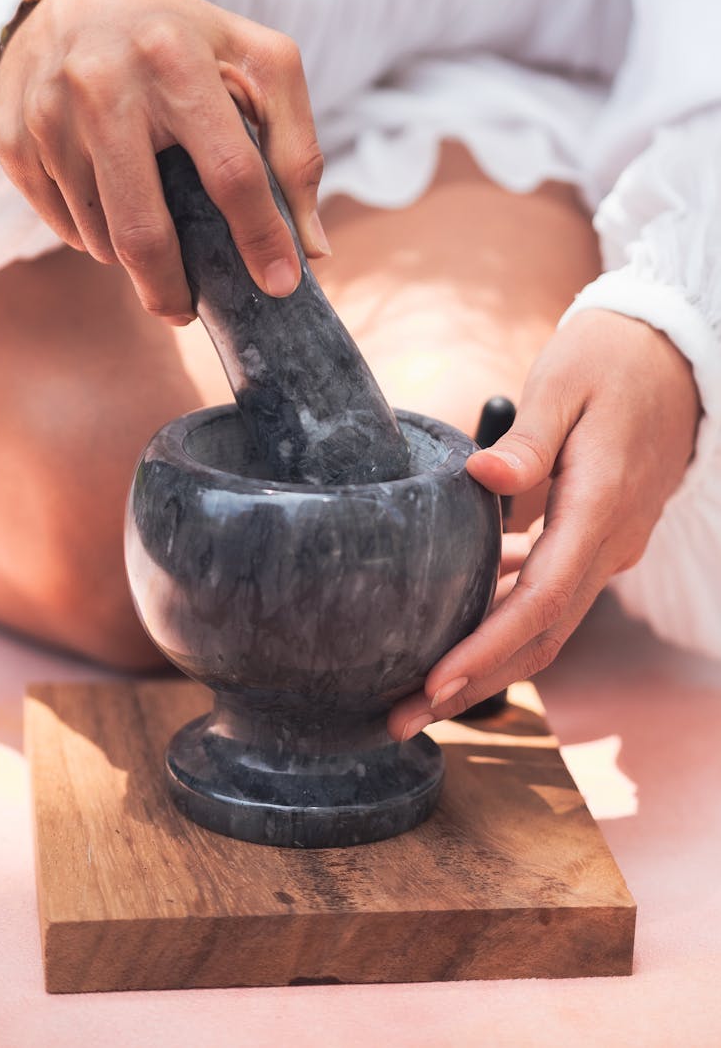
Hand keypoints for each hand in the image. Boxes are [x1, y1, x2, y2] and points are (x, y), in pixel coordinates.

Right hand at [0, 0, 328, 323]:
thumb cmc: (188, 41)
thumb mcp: (260, 66)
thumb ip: (297, 152)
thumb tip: (311, 252)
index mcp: (176, 60)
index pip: (230, 172)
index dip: (260, 238)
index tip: (282, 286)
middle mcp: (104, 84)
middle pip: (144, 231)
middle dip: (172, 290)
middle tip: (189, 311)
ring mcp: (50, 114)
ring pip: (100, 237)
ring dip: (132, 257)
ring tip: (152, 225)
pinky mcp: (15, 138)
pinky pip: (62, 226)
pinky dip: (93, 234)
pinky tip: (111, 202)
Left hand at [388, 309, 700, 740]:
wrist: (674, 359)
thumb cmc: (612, 361)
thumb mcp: (565, 384)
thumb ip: (528, 439)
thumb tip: (481, 474)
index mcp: (600, 509)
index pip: (541, 601)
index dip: (487, 650)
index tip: (433, 683)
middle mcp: (609, 544)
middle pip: (540, 635)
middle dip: (474, 684)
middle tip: (402, 717)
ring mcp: (607, 549)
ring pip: (545, 627)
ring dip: (485, 665)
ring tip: (417, 692)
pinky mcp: (595, 542)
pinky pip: (549, 598)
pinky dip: (504, 624)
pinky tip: (456, 630)